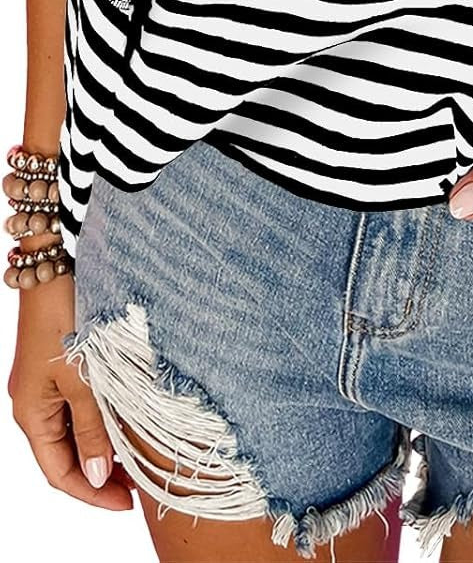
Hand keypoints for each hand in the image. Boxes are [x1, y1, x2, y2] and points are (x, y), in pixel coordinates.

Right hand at [7, 272, 134, 509]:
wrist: (53, 267)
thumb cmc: (66, 317)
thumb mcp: (84, 379)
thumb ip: (93, 429)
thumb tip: (97, 477)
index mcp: (32, 414)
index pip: (59, 473)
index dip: (92, 494)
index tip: (128, 504)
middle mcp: (35, 404)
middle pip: (66, 456)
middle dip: (101, 475)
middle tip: (141, 484)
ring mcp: (46, 385)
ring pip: (74, 432)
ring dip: (103, 448)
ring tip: (139, 457)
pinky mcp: (59, 366)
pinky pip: (78, 407)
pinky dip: (101, 421)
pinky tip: (127, 421)